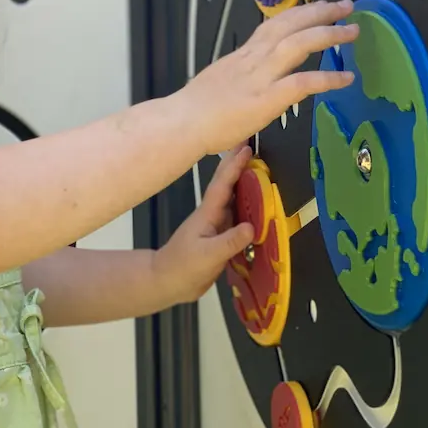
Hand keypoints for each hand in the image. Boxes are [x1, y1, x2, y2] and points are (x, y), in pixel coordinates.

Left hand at [153, 146, 253, 305]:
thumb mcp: (208, 255)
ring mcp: (216, 225)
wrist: (168, 282)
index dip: (234, 166)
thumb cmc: (183, 266)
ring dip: (245, 184)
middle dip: (238, 165)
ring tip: (259, 169)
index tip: (246, 148)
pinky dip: (247, 208)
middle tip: (250, 145)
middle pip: (228, 185)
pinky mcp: (220, 238)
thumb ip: (229, 242)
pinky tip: (257, 206)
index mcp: (208, 214)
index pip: (223, 184)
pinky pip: (237, 217)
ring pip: (233, 199)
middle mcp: (213, 215)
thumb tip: (252, 227)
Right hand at [184, 0, 357, 154]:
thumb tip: (250, 79)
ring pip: (300, 44)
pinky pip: (303, 83)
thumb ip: (240, 75)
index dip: (299, 13)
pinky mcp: (267, 98)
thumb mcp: (219, 80)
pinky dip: (327, 78)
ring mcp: (261, 76)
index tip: (318, 6)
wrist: (183, 121)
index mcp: (243, 54)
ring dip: (329, 34)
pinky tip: (346, 79)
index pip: (274, 24)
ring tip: (352, 31)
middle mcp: (254, 58)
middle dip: (320, 12)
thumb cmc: (195, 109)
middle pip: (291, 24)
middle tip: (345, 6)